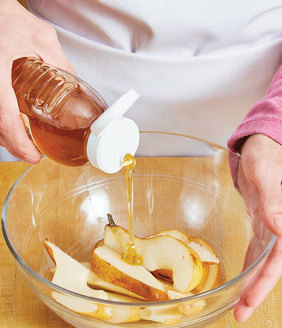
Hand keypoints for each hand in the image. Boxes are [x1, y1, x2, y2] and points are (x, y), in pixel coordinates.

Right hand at [0, 0, 74, 162]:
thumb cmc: (3, 16)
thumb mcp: (41, 37)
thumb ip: (60, 62)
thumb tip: (74, 82)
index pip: (6, 119)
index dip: (19, 143)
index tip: (32, 156)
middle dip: (14, 145)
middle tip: (31, 154)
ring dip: (6, 136)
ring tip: (24, 142)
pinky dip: (1, 123)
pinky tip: (12, 124)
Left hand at [234, 134, 281, 320]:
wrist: (261, 148)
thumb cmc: (266, 155)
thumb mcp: (266, 174)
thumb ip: (274, 201)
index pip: (279, 255)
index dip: (265, 280)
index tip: (249, 300)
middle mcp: (281, 226)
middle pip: (271, 265)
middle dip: (257, 291)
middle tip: (240, 315)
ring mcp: (271, 227)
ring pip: (264, 261)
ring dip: (252, 283)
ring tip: (240, 306)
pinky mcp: (262, 224)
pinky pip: (256, 250)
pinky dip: (249, 266)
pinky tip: (242, 280)